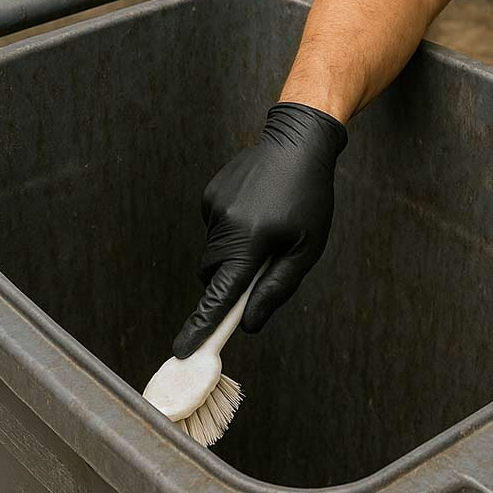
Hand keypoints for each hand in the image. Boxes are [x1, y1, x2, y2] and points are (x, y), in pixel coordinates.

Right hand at [172, 102, 346, 358]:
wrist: (298, 142)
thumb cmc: (310, 199)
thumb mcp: (306, 248)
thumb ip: (277, 287)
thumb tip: (250, 323)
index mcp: (250, 240)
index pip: (220, 294)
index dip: (203, 325)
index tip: (183, 349)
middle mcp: (224, 224)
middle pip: (211, 275)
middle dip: (228, 283)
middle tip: (262, 269)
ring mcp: (212, 207)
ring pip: (214, 252)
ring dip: (235, 254)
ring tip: (269, 228)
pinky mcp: (209, 195)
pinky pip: (215, 228)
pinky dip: (233, 231)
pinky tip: (258, 209)